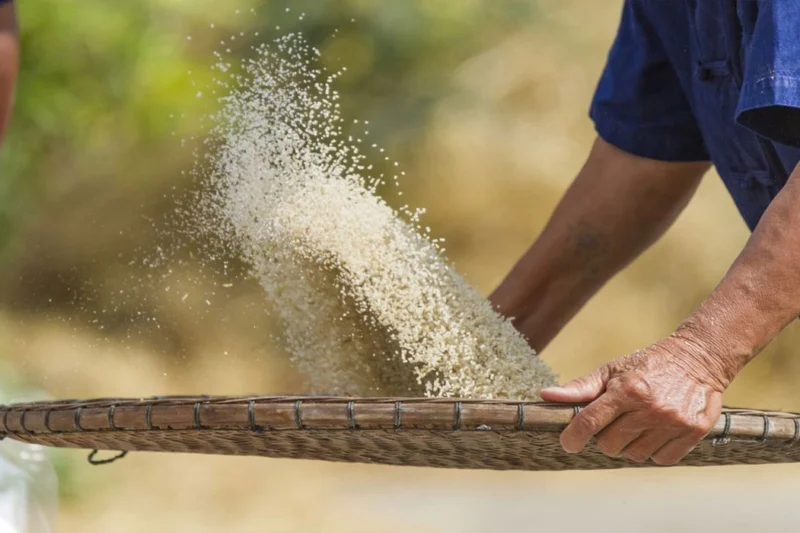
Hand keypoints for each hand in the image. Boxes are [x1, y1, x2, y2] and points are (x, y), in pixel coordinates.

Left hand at [539, 334, 727, 464]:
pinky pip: (660, 459)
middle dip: (605, 436)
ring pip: (634, 455)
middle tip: (614, 421)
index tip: (568, 443)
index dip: (573, 437)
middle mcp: (650, 408)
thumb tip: (547, 396)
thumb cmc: (647, 364)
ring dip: (630, 444)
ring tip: (637, 423)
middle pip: (609, 445)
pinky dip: (654, 451)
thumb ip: (580, 388)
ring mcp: (673, 422)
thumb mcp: (611, 370)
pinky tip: (656, 431)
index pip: (590, 422)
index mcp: (627, 390)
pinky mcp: (693, 432)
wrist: (698, 359)